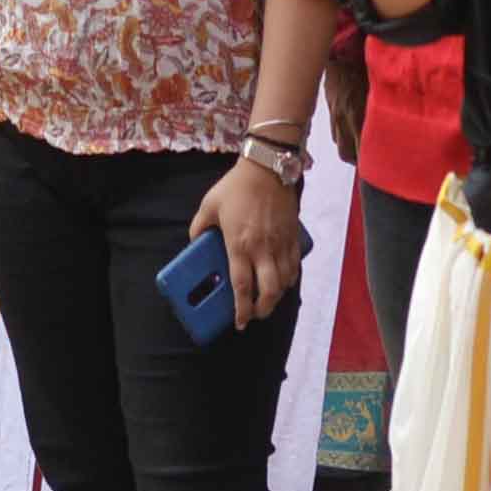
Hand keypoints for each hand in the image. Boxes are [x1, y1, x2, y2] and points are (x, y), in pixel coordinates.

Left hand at [192, 151, 305, 327]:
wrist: (268, 168)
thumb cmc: (236, 187)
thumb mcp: (209, 205)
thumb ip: (199, 227)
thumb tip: (195, 243)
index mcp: (239, 244)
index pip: (241, 286)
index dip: (242, 309)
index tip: (240, 322)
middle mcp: (262, 249)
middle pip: (269, 291)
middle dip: (263, 309)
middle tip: (255, 314)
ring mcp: (281, 244)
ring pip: (285, 282)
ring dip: (277, 296)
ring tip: (267, 300)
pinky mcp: (293, 237)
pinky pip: (295, 266)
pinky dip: (290, 279)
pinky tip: (283, 281)